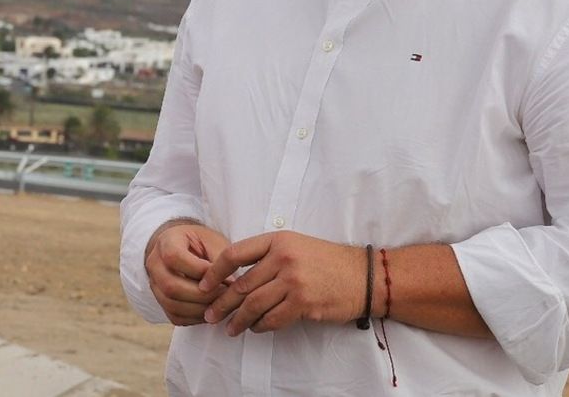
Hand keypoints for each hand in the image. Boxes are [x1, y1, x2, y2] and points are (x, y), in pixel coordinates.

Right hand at [144, 221, 232, 325]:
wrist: (186, 250)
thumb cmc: (203, 244)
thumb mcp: (213, 242)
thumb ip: (219, 260)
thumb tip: (229, 283)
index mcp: (166, 241)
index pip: (174, 257)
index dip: (198, 270)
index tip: (222, 275)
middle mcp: (154, 264)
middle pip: (171, 286)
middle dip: (202, 294)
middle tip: (225, 293)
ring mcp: (155, 285)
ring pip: (172, 305)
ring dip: (200, 308)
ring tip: (221, 303)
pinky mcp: (161, 302)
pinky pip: (176, 317)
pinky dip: (196, 317)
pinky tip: (211, 309)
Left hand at [198, 231, 364, 335]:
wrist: (364, 276)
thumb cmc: (328, 261)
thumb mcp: (296, 245)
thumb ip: (268, 256)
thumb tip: (237, 276)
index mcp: (278, 240)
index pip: (235, 253)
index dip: (215, 271)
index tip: (204, 285)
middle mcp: (283, 258)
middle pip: (241, 284)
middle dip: (222, 303)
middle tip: (210, 315)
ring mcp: (294, 281)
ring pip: (254, 304)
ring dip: (238, 320)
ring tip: (230, 329)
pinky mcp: (303, 302)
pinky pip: (273, 319)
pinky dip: (261, 326)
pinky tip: (256, 329)